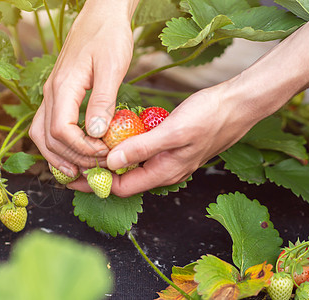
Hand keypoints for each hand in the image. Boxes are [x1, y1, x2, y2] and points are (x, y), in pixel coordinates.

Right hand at [29, 0, 138, 178]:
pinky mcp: (59, 94)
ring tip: (78, 171)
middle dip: (71, 157)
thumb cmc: (109, 36)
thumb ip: (103, 101)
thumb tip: (97, 133)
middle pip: (47, 138)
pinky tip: (74, 152)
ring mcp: (52, 93)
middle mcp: (51, 92)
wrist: (101, 14)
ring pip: (41, 134)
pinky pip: (49, 124)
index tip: (104, 153)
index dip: (80, 149)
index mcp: (63, 86)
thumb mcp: (112, 67)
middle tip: (96, 168)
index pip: (60, 130)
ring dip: (58, 155)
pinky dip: (58, 144)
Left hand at [67, 81, 264, 196]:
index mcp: (164, 172)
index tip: (70, 177)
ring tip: (83, 153)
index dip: (94, 184)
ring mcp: (169, 158)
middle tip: (69, 166)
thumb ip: (142, 148)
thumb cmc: (210, 116)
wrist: (239, 104)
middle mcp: (165, 170)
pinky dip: (123, 149)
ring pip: (132, 167)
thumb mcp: (173, 131)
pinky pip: (141, 153)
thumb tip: (111, 163)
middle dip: (96, 175)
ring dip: (108, 162)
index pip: (120, 187)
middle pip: (123, 180)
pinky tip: (112, 137)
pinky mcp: (171, 145)